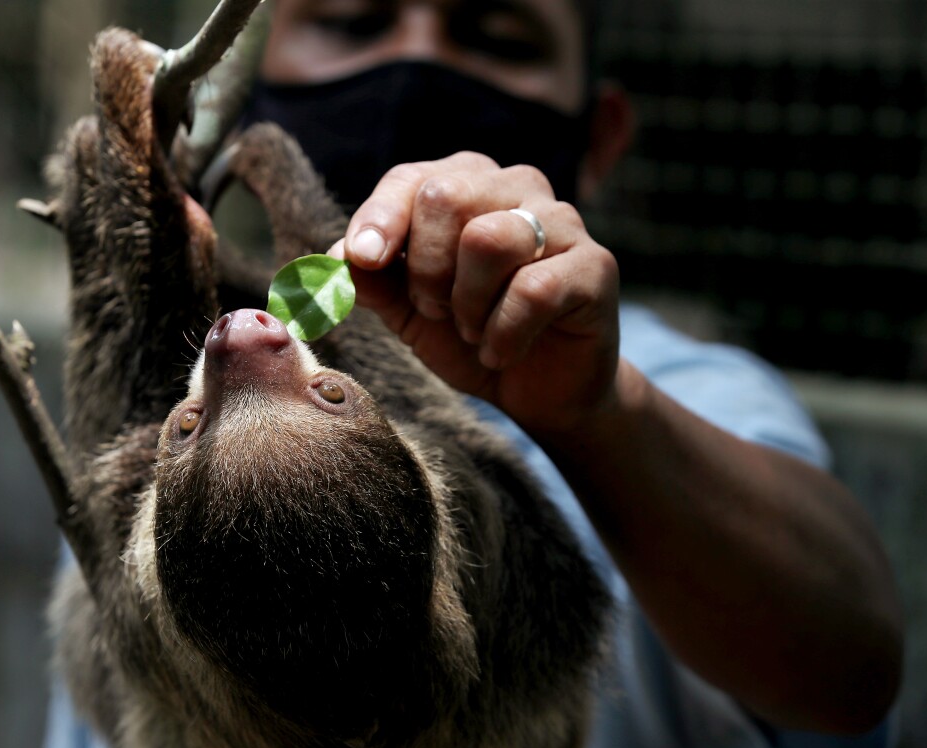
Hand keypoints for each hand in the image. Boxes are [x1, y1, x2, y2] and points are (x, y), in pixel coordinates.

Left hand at [329, 152, 620, 434]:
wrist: (538, 389)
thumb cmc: (473, 336)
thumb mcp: (408, 310)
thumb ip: (372, 279)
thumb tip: (331, 255)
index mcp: (466, 185)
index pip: (410, 179)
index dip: (378, 219)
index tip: (361, 259)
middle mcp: (516, 188)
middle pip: (445, 195)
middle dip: (425, 269)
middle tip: (436, 310)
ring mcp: (562, 222)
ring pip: (488, 239)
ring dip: (466, 304)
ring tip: (473, 330)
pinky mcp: (595, 267)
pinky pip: (534, 289)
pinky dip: (502, 334)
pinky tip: (501, 353)